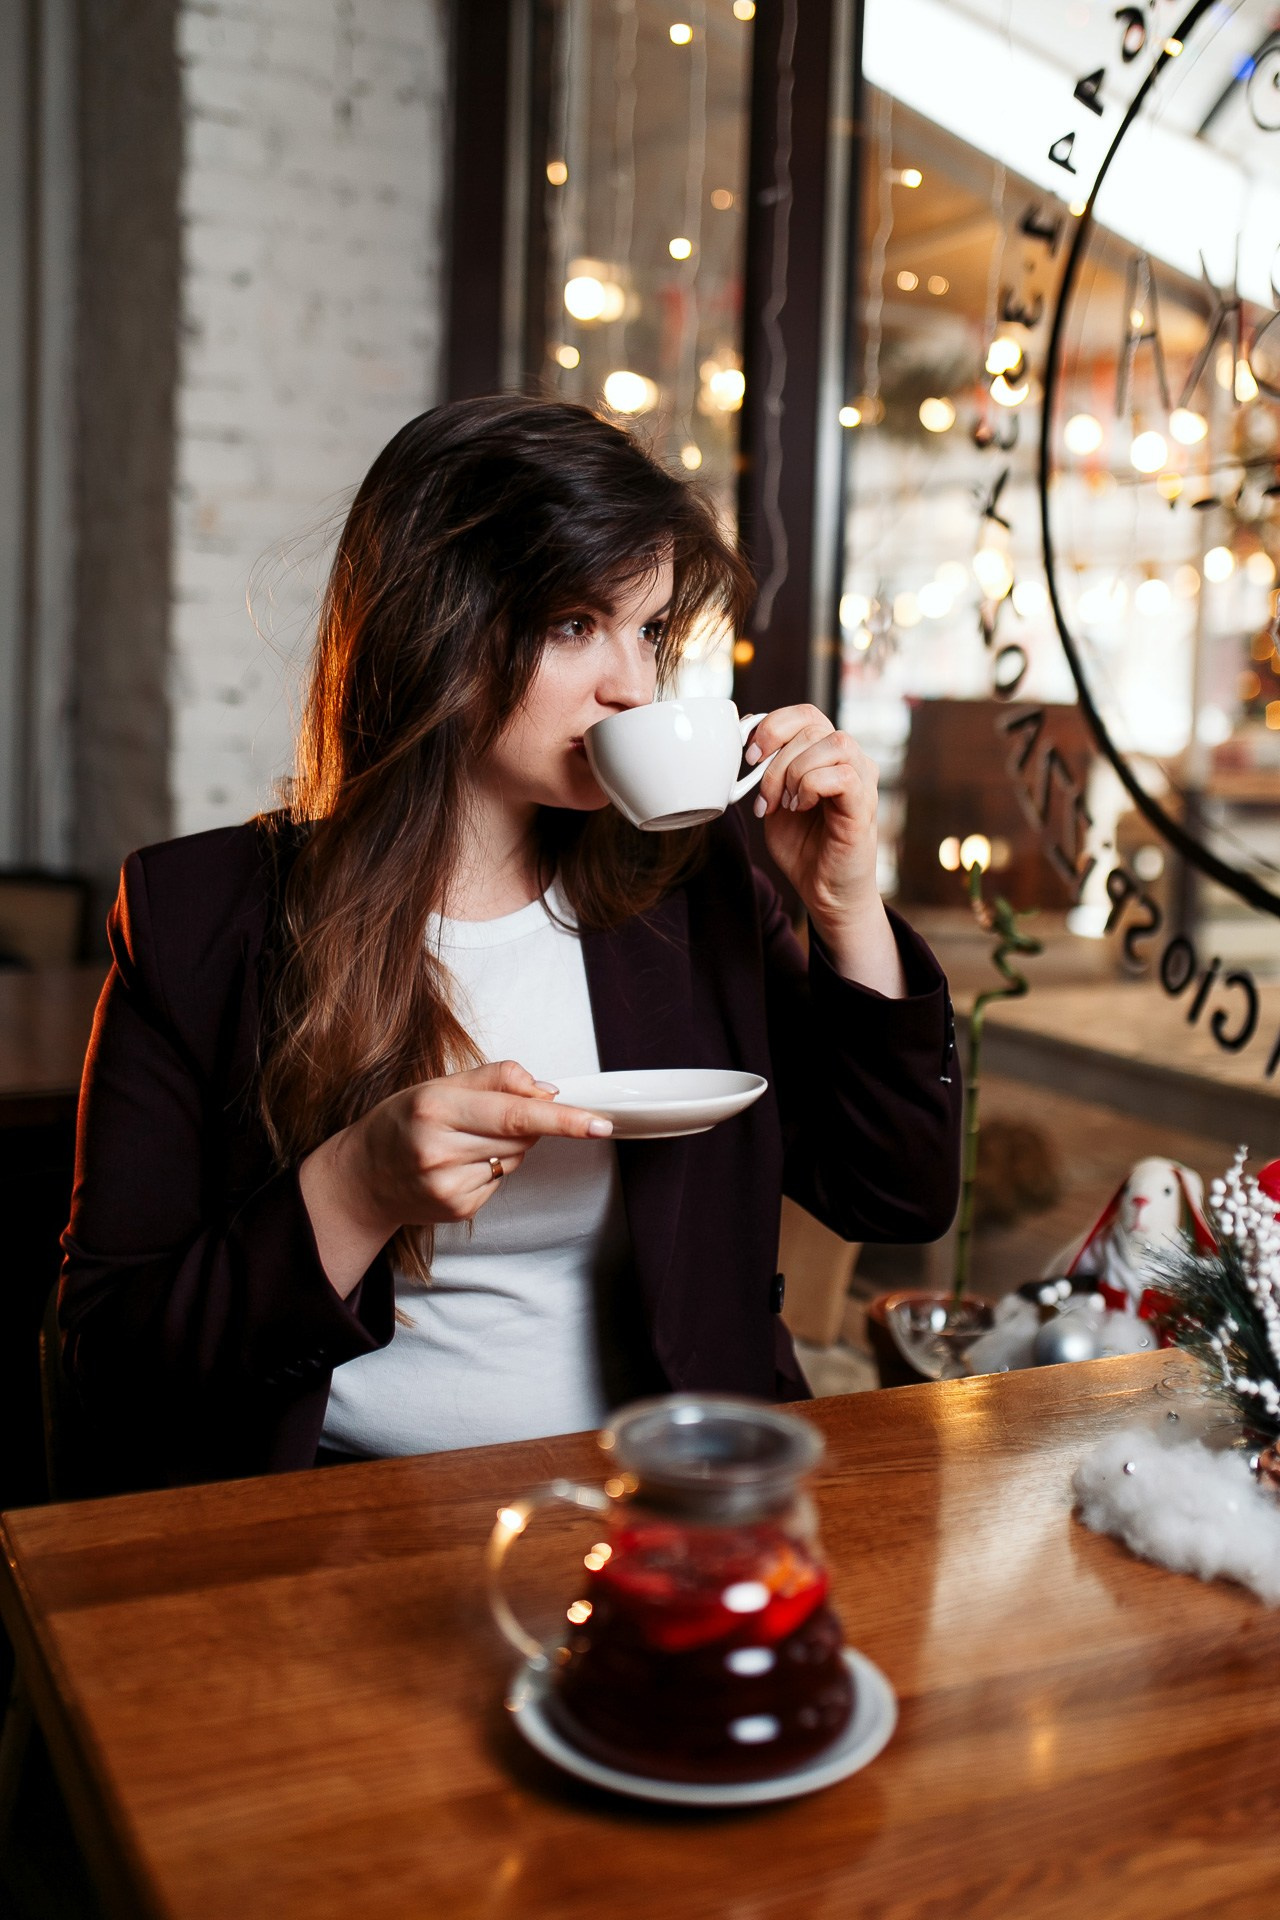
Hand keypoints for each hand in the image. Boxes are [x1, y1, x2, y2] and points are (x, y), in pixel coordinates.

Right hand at [299, 1060, 610, 1295]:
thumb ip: (496, 1079)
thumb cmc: (402, 1123)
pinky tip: (458, 1166)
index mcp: (434, 1107)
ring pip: (514, 1160)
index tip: (598, 1123)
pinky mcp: (457, 1209)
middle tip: (488, 1118)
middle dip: (524, 1124)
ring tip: (465, 1143)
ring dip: (506, 1147)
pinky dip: (490, 1170)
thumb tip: (547, 1090)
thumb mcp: (438, 1086)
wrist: (361, 1178)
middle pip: (521, 1136)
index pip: (516, 1114)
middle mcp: (439, 1149)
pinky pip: (499, 1183)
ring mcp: (448, 1185)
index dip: (562, 1119)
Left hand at [746, 704, 905, 996]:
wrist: (824, 892)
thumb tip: (747, 729)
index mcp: (827, 754)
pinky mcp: (865, 805)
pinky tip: (799, 808)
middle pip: (813, 725)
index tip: (749, 757)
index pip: (805, 714)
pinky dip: (810, 787)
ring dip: (794, 772)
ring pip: (832, 744)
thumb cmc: (803, 847)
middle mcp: (851, 760)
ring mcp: (862, 780)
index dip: (773, 726)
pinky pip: (841, 775)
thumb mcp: (773, 800)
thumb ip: (765, 768)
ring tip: (784, 805)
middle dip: (775, 760)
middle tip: (763, 797)